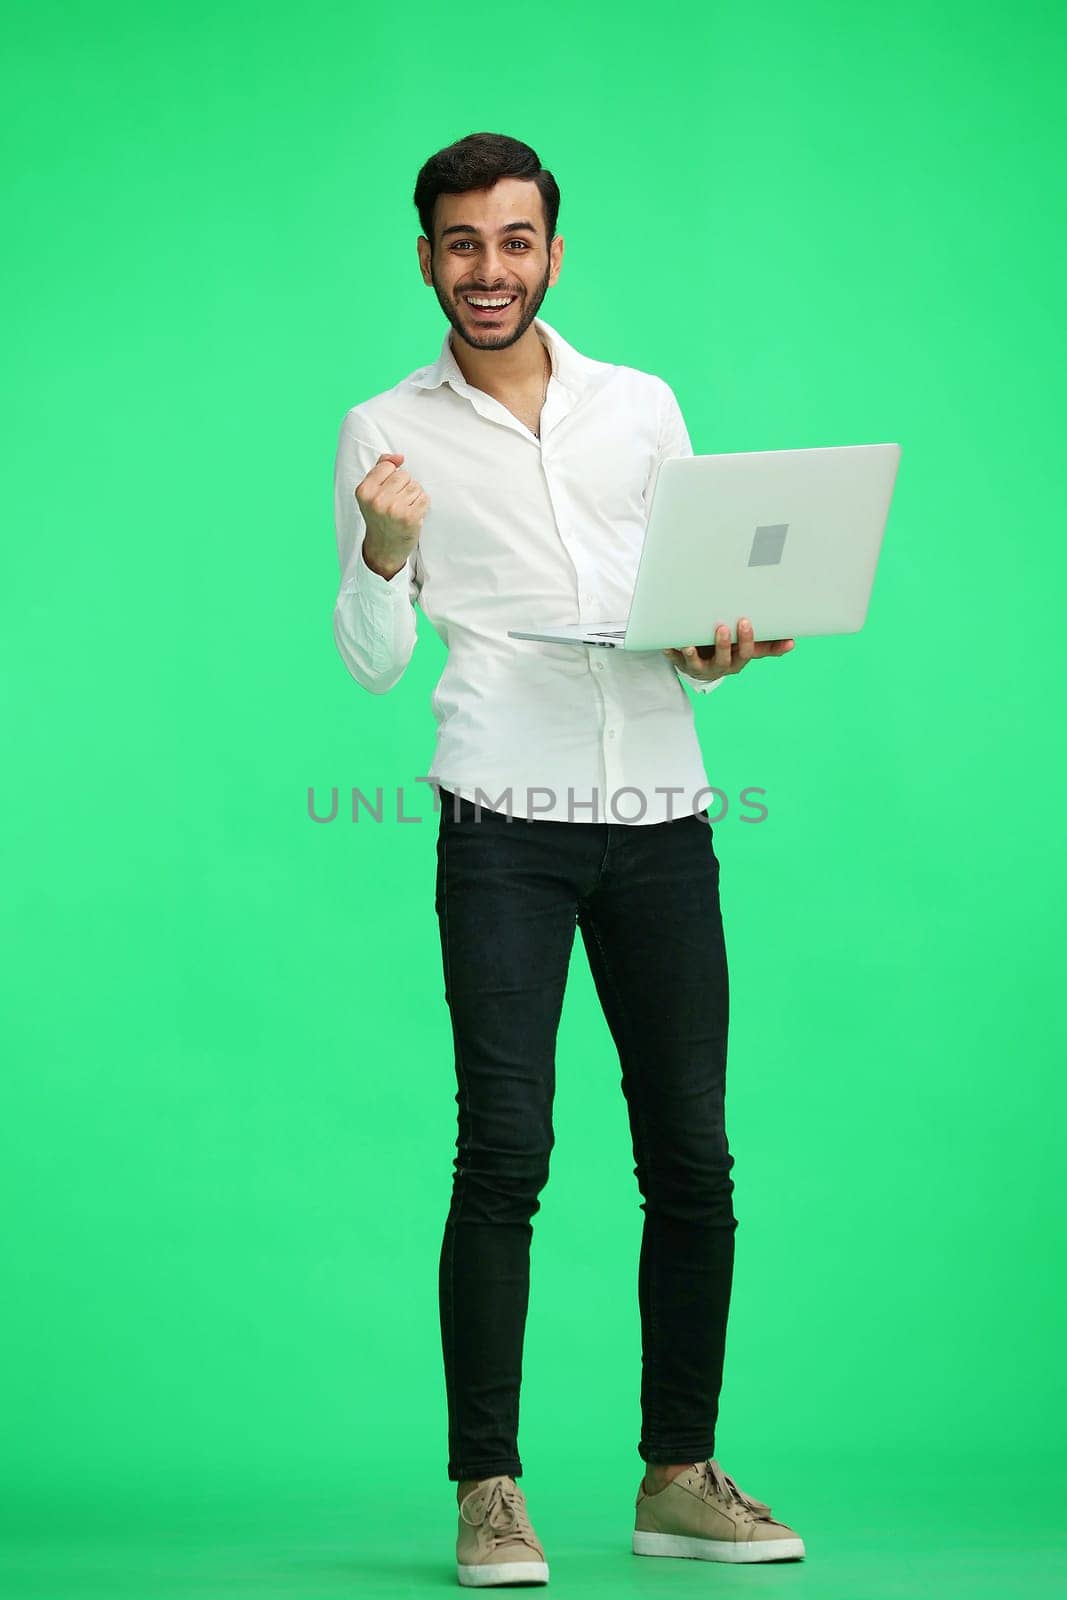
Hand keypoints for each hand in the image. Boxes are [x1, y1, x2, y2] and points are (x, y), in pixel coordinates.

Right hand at [357, 452, 429, 578]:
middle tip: (396, 503)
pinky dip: (422, 506)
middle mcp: (377, 499)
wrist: (383, 548)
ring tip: (404, 509)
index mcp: (364, 490)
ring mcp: (394, 509)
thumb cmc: (379, 517)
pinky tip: (412, 515)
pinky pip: (424, 498)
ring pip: (416, 486)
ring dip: (414, 496)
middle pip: (404, 475)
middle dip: (404, 486)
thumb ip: (381, 469)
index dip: (391, 478)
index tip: (387, 492)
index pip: (388, 466)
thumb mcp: (371, 492)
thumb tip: (399, 457)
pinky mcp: (410, 517)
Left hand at [663, 618, 794, 681]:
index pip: (746, 652)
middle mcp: (719, 666)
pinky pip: (674, 660)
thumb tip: (792, 642)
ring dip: (693, 654)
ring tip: (690, 644)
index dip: (747, 639)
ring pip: (696, 663)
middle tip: (723, 627)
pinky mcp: (681, 663)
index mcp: (737, 660)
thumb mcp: (747, 650)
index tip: (746, 622)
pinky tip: (667, 645)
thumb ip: (767, 646)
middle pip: (723, 659)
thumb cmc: (729, 652)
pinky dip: (671, 652)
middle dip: (723, 644)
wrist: (702, 665)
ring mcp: (699, 666)